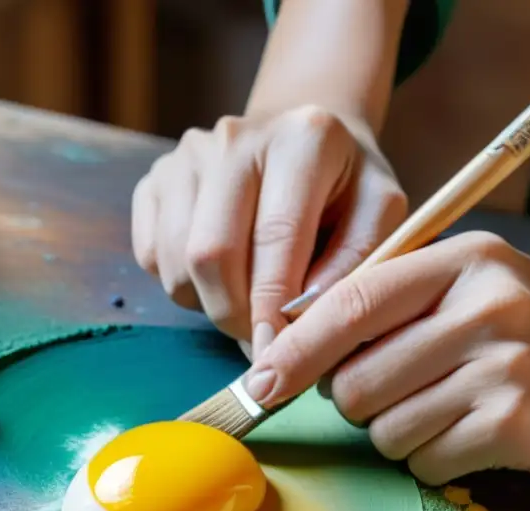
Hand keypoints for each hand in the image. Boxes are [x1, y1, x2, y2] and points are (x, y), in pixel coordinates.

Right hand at [131, 105, 406, 358]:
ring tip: (245, 301)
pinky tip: (217, 277)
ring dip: (206, 303)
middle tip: (260, 340)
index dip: (272, 305)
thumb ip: (354, 263)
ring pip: (174, 262)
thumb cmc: (346, 186)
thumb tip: (300, 321)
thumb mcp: (378, 215)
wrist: (302, 139)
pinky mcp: (153, 180)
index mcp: (301, 139)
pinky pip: (151, 257)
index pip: (275, 236)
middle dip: (233, 314)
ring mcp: (184, 157)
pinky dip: (182, 285)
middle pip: (210, 253)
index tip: (278, 352)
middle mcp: (234, 138)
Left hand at [241, 232, 529, 484]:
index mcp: (459, 262)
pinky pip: (425, 461)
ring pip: (385, 428)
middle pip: (355, 381)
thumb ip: (389, 304)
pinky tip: (468, 435)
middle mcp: (482, 308)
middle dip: (356, 401)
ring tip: (443, 410)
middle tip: (394, 392)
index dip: (292, 350)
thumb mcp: (468, 286)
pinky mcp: (518, 425)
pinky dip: (431, 459)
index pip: (348, 304)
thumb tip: (291, 349)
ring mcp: (504, 368)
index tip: (260, 383)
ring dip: (397, 433)